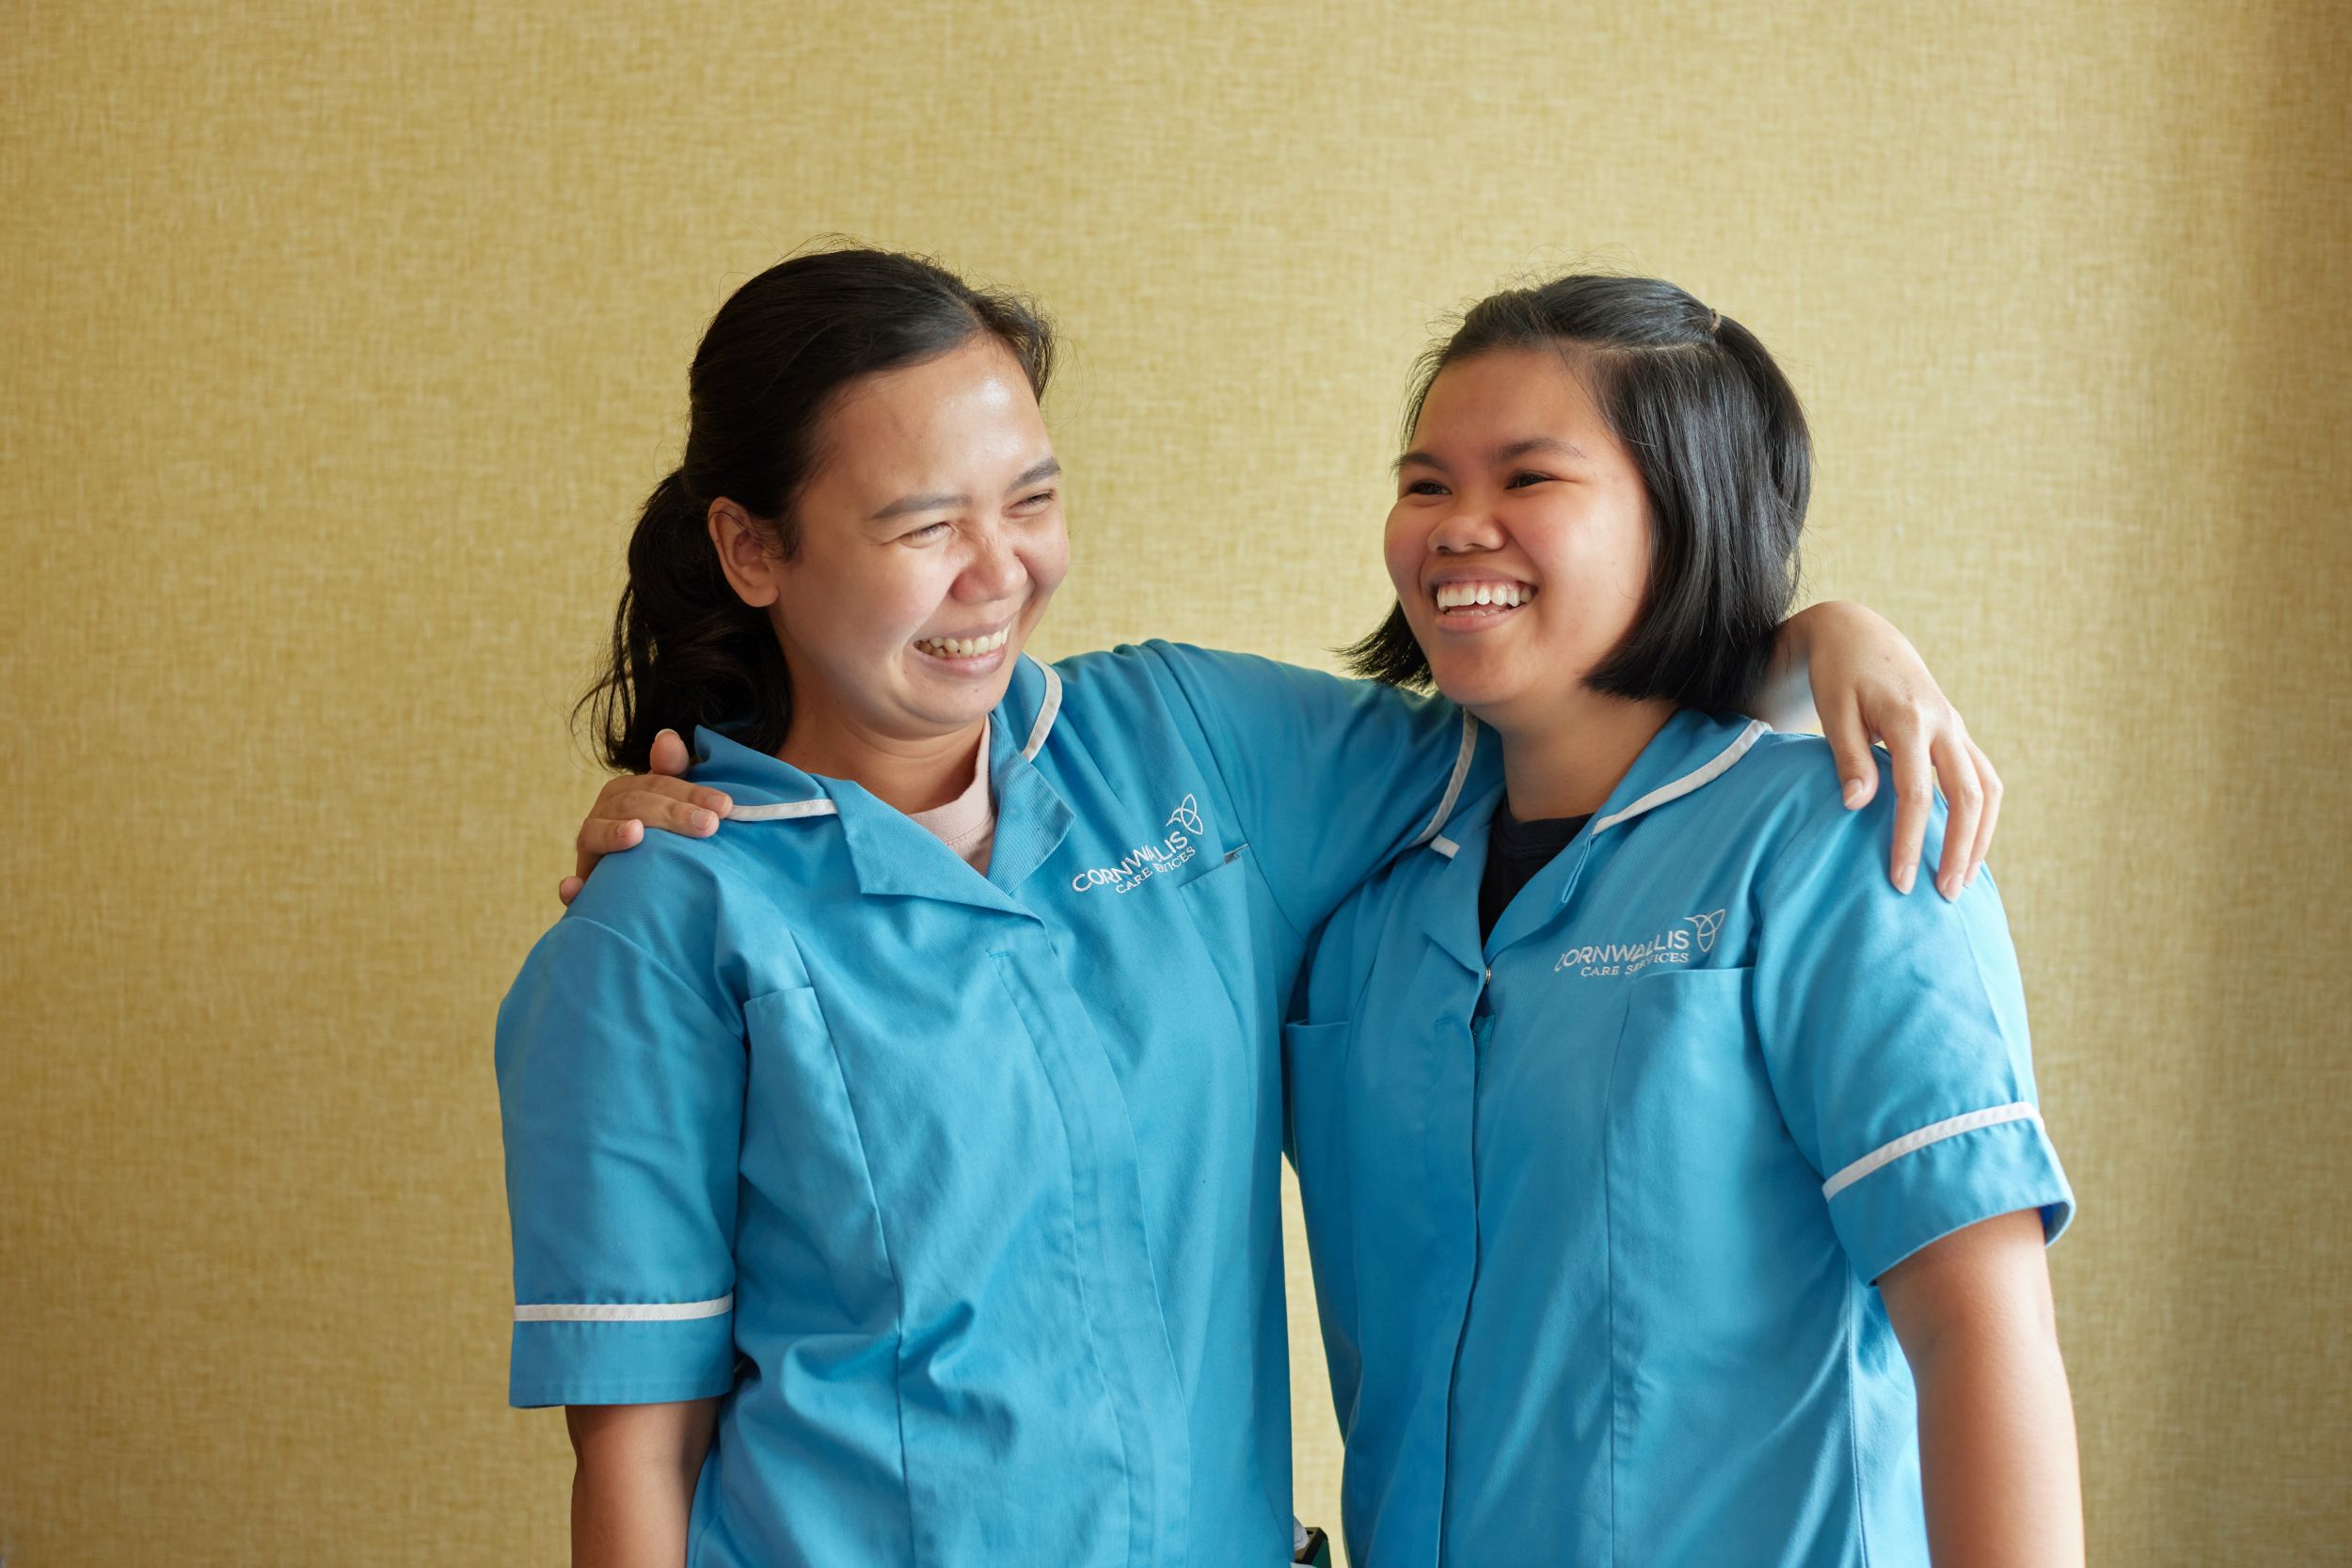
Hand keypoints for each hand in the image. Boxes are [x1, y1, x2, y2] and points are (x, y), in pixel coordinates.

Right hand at [557, 728, 733, 905]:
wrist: (635, 880)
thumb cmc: (660, 834)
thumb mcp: (670, 801)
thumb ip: (671, 769)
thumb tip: (667, 737)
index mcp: (625, 791)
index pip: (658, 784)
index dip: (691, 792)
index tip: (724, 805)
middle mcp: (603, 814)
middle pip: (634, 806)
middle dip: (671, 813)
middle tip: (708, 825)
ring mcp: (588, 846)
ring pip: (597, 834)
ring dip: (615, 834)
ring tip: (636, 833)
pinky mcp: (581, 881)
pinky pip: (572, 886)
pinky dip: (571, 887)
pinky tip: (575, 887)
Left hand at [1787, 602, 2000, 899]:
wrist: (1862, 635)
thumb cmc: (1838, 674)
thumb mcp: (1833, 710)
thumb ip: (1847, 757)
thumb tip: (1857, 806)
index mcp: (1908, 717)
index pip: (1915, 792)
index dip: (1908, 839)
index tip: (1899, 880)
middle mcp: (1943, 723)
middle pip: (1967, 795)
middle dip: (1959, 848)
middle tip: (1945, 895)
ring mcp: (1957, 728)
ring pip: (1987, 788)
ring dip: (1980, 837)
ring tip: (1963, 880)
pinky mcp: (1958, 734)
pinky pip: (1983, 778)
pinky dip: (1982, 815)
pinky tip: (1967, 847)